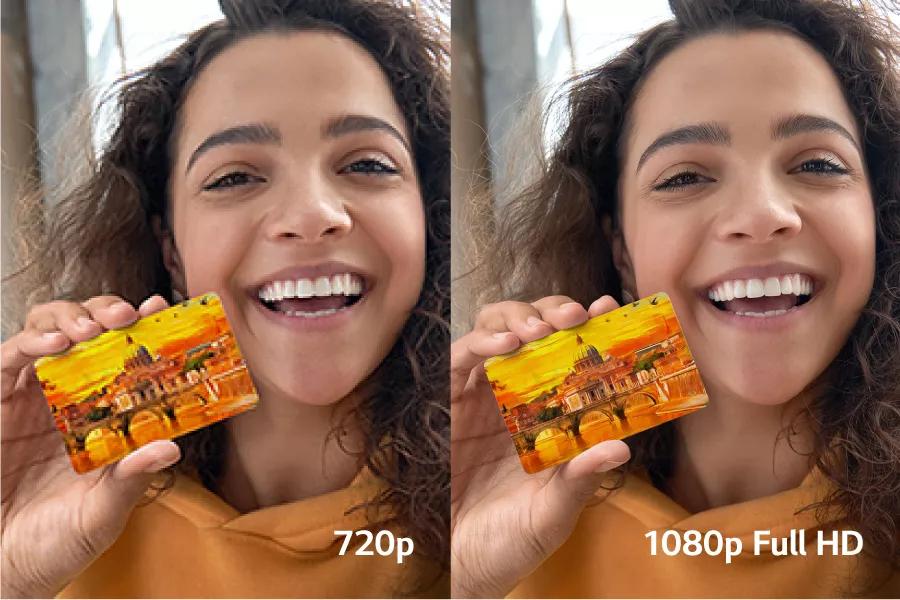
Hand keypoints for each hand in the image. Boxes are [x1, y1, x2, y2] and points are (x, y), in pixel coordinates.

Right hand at [1, 295, 180, 597]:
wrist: (5, 570)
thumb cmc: (56, 543)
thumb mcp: (103, 511)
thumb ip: (131, 477)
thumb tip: (171, 447)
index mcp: (100, 415)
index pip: (121, 358)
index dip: (141, 330)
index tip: (161, 311)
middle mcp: (65, 398)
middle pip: (85, 331)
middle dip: (106, 312)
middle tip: (127, 316)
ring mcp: (29, 398)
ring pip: (47, 331)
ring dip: (71, 318)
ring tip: (93, 330)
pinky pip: (8, 359)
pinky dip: (31, 341)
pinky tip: (55, 344)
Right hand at [450, 295, 629, 597]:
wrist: (460, 568)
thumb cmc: (509, 543)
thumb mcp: (553, 514)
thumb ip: (580, 480)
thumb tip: (620, 448)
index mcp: (546, 418)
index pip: (566, 358)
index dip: (586, 330)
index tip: (609, 310)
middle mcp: (514, 399)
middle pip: (529, 330)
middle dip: (550, 312)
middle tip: (573, 318)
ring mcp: (479, 398)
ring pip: (494, 332)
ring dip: (517, 319)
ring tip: (540, 331)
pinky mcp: (447, 404)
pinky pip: (460, 359)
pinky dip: (480, 342)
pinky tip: (505, 344)